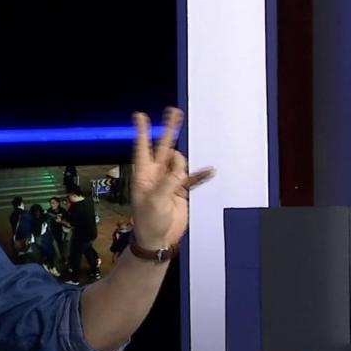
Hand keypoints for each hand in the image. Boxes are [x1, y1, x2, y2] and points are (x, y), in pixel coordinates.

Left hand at [130, 107, 214, 248]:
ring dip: (183, 167)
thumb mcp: (154, 201)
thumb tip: (179, 169)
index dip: (142, 132)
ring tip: (178, 183)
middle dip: (169, 129)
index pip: (143, 148)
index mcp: (144, 175)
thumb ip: (167, 183)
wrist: (158, 239)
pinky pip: (193, 179)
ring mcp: (169, 182)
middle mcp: (156, 175)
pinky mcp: (181, 191)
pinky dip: (201, 175)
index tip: (140, 115)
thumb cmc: (148, 221)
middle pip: (164, 147)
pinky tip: (210, 171)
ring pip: (180, 163)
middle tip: (174, 111)